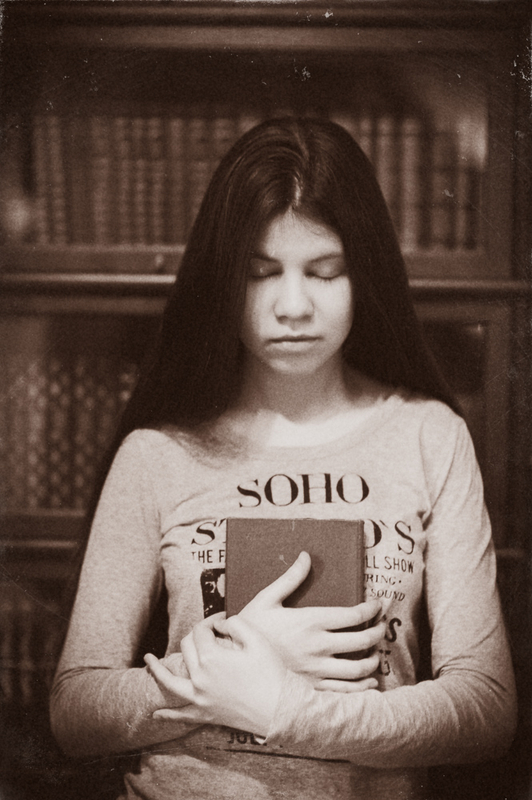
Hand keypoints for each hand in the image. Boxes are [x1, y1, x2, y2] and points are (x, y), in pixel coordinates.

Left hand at [145, 613, 286, 735]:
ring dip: (157, 671)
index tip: (222, 619)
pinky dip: (167, 716)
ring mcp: (200, 698)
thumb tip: (219, 624)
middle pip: (187, 648)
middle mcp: (199, 677)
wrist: (280, 708)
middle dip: (196, 636)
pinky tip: (154, 715)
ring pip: (171, 681)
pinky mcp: (205, 714)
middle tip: (210, 633)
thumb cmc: (271, 671)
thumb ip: (234, 623)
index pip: (201, 630)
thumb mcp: (256, 639)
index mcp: (211, 656)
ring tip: (147, 660)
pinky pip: (181, 716)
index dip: (211, 621)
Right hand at [216, 551, 383, 692]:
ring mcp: (317, 670)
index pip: (354, 615)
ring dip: (373, 660)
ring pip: (358, 668)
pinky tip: (368, 682)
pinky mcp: (312, 689)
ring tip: (374, 653)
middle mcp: (319, 646)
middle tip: (380, 626)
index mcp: (311, 621)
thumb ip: (290, 578)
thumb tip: (306, 556)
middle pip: (363, 640)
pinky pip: (345, 692)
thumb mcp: (266, 598)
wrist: (233, 665)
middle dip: (377, 632)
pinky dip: (362, 687)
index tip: (377, 604)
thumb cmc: (249, 628)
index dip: (371, 609)